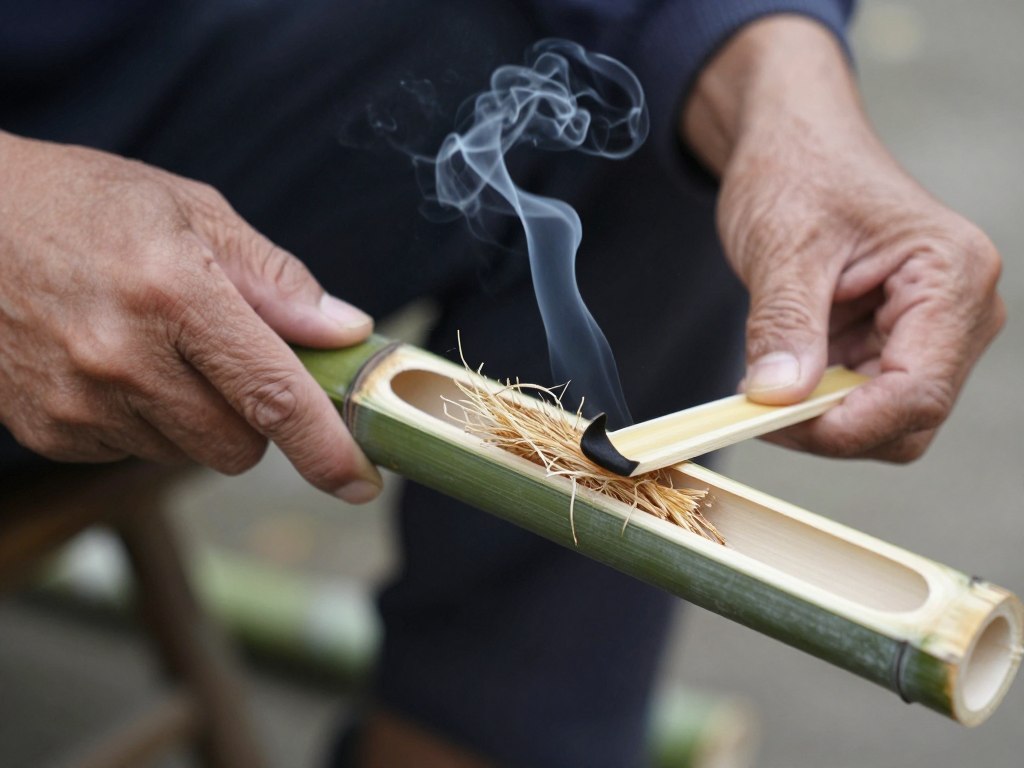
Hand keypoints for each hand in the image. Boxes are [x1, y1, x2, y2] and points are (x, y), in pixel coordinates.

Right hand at [0, 132, 381, 499]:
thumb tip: (345, 329)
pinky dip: (144, 422)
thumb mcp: (193, 212)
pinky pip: (134, 453)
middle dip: (255, 419)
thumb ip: (276, 279)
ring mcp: (78, 403)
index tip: (361, 482)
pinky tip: (115, 365)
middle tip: (229, 361)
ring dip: (196, 418)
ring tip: (156, 348)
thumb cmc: (86, 206)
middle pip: (238, 446)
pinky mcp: (48, 431)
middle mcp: (123, 358)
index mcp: (174, 293)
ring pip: (188, 453)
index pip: (272, 394)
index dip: (325, 447)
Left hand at [684, 17, 1003, 460]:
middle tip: (758, 409)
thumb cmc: (800, 170)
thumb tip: (778, 399)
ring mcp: (933, 331)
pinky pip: (864, 399)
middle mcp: (961, 311)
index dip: (848, 425)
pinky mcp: (899, 342)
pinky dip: (818, 402)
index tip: (775, 424)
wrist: (796, 144)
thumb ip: (785, 325)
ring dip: (822, 416)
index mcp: (952, 275)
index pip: (918, 391)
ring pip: (886, 419)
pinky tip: (780, 374)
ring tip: (765, 382)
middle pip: (909, 417)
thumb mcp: (782, 246)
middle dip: (832, 425)